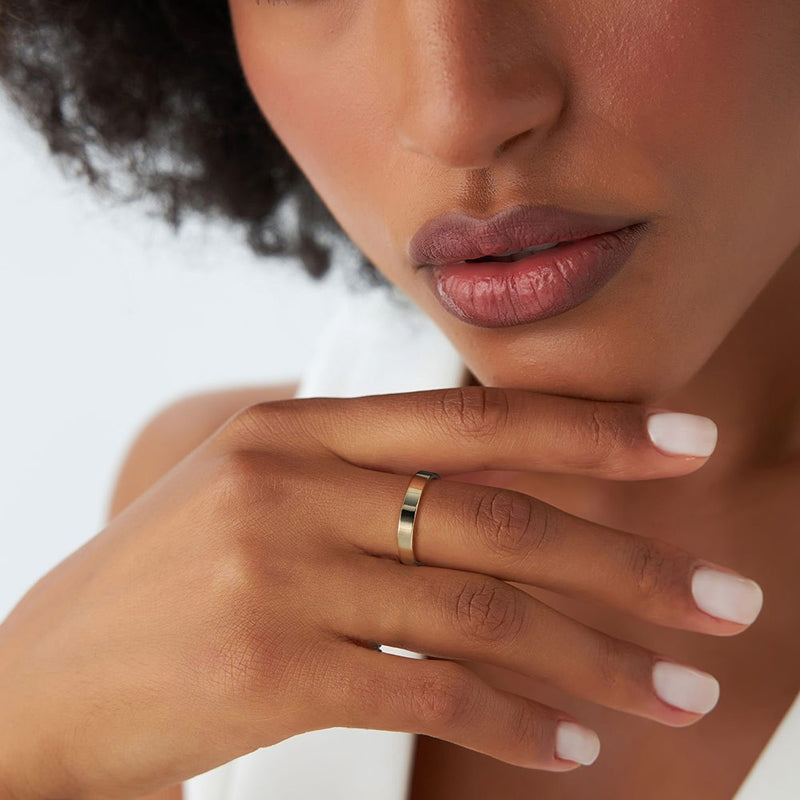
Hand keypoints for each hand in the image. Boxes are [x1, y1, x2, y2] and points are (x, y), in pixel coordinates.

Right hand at [0, 387, 761, 796]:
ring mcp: (280, 573)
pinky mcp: (269, 668)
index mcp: (299, 429)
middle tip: (722, 601)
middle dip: (628, 562)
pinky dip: (514, 721)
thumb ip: (366, 478)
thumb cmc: (170, 580)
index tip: (685, 446)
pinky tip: (571, 748)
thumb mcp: (260, 494)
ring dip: (595, 659)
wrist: (46, 675)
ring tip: (678, 693)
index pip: (475, 419)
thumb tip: (491, 485)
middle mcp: (294, 486)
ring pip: (481, 611)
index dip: (590, 431)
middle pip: (501, 517)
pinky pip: (427, 690)